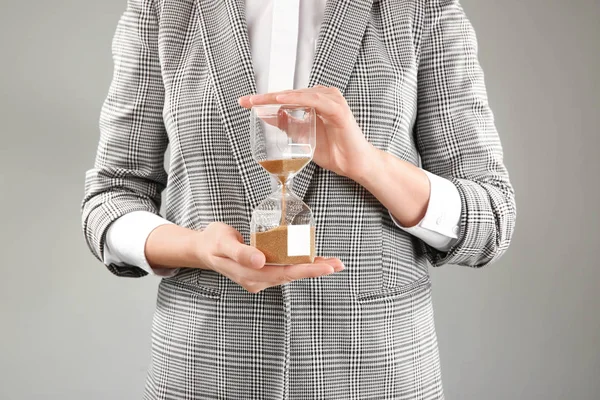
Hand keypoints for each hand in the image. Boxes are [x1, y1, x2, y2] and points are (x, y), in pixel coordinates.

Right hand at [195, 222, 343, 292]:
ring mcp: (259, 279)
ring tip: (332, 263)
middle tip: (339, 264)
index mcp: (250, 274)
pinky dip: (300, 265)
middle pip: (292, 275)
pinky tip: (312, 260)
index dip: (307, 269)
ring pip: (290, 274)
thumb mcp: (223, 242)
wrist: (202, 249)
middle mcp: (257, 280)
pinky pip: (284, 270)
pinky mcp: (261, 273)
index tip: (327, 267)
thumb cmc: (213, 241)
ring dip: (311, 268)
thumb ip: (240, 252)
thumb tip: (260, 260)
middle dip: (316, 270)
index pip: (284, 272)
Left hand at [239, 86, 375, 178]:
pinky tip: (281, 101)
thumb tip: (265, 116)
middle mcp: (323, 96)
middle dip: (266, 97)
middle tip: (246, 101)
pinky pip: (314, 101)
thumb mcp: (302, 137)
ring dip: (278, 97)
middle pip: (289, 94)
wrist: (353, 164)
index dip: (264, 100)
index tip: (244, 103)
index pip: (286, 98)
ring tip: (259, 100)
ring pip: (299, 95)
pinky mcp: (338, 109)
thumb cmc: (332, 150)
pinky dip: (297, 100)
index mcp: (315, 101)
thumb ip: (287, 125)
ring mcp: (331, 101)